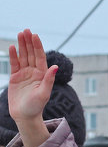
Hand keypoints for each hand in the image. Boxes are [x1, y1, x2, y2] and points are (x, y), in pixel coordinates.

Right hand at [5, 30, 54, 146]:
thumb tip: (55, 67)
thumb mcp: (43, 93)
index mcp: (42, 75)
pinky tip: (13, 47)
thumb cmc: (36, 106)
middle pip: (31, 54)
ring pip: (23, 57)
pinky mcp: (15, 78)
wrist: (25, 116)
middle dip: (29, 42)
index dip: (37, 46)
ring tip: (20, 34)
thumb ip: (49, 80)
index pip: (40, 57)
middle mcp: (34, 73)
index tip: (35, 35)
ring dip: (21, 46)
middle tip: (26, 30)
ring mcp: (24, 74)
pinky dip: (14, 56)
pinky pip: (14, 64)